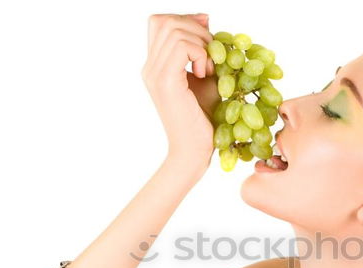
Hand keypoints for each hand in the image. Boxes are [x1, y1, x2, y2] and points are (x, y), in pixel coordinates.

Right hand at [141, 14, 219, 176]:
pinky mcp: (165, 82)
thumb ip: (205, 51)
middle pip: (165, 20)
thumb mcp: (207, 78)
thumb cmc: (202, 120)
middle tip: (212, 53)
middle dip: (195, 28)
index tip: (207, 34)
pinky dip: (201, 55)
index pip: (160, 22)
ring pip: (174, 30)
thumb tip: (205, 19)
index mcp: (155, 65)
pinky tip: (207, 75)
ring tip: (210, 68)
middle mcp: (150, 67)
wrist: (194, 151)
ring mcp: (154, 74)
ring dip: (201, 43)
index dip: (185, 19)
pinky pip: (182, 47)